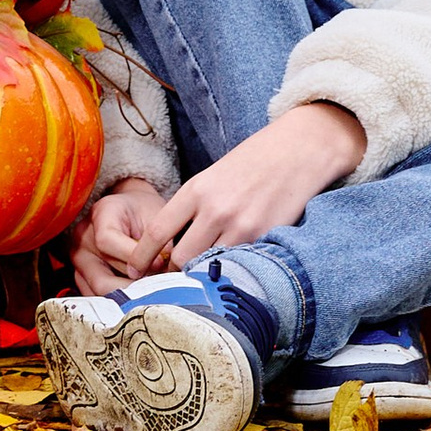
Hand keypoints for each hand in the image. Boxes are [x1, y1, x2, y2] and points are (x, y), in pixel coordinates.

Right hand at [73, 177, 172, 294]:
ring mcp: (80, 260)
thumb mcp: (155, 217)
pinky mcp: (82, 277)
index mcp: (100, 214)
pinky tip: (137, 295)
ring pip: (99, 293)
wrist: (133, 211)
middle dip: (133, 287)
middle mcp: (82, 238)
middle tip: (157, 289)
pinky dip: (118, 300)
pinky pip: (98, 298)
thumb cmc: (145, 212)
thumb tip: (161, 272)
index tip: (160, 263)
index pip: (106, 241)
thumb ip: (157, 242)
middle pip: (101, 277)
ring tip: (149, 292)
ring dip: (126, 297)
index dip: (134, 257)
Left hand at [159, 102, 364, 260]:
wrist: (297, 151)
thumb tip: (175, 242)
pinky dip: (233, 271)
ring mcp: (240, 226)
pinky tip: (234, 270)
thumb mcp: (214, 177)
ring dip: (204, 274)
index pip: (158, 230)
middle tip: (175, 279)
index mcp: (196, 189)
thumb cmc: (254, 162)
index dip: (142, 255)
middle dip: (175, 272)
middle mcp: (214, 209)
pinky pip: (239, 265)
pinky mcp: (264, 237)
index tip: (134, 269)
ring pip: (208, 267)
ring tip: (204, 278)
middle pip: (180, 258)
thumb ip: (195, 206)